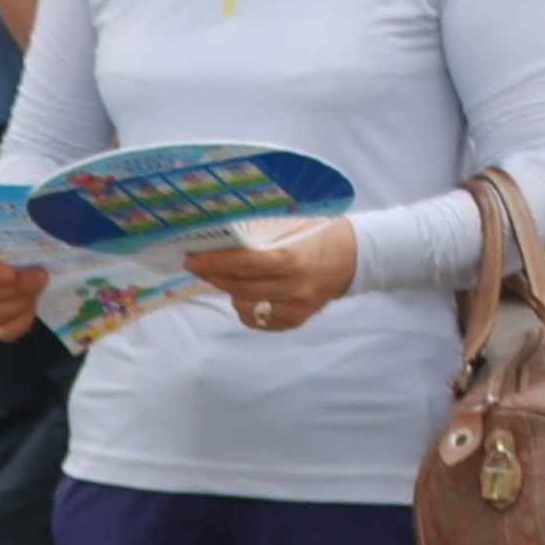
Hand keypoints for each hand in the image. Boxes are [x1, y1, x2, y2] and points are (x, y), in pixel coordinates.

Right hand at [0, 240, 39, 339]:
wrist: (11, 258)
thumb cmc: (7, 241)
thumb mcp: (6, 234)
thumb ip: (12, 238)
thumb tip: (33, 242)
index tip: (13, 273)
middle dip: (16, 287)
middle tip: (40, 275)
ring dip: (21, 301)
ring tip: (38, 286)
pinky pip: (4, 332)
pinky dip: (22, 321)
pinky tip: (32, 306)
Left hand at [182, 217, 358, 333]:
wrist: (351, 259)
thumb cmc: (320, 233)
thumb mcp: (295, 222)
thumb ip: (262, 228)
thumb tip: (220, 229)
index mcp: (293, 259)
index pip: (243, 263)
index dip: (213, 262)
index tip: (192, 258)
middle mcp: (293, 289)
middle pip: (239, 286)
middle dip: (213, 275)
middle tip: (197, 263)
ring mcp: (293, 309)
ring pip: (243, 305)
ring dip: (230, 289)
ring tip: (229, 273)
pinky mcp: (292, 322)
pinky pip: (254, 319)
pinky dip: (245, 304)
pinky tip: (249, 289)